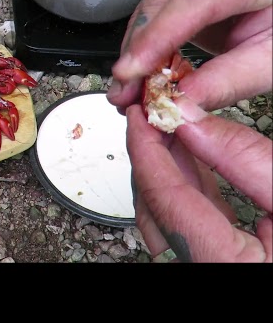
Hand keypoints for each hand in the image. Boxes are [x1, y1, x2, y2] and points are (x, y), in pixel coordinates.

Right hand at [107, 0, 271, 112]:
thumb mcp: (272, 58)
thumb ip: (228, 81)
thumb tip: (180, 104)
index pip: (195, 2)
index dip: (157, 38)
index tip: (131, 71)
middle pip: (164, 0)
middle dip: (137, 49)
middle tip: (124, 90)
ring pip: (153, 4)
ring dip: (136, 48)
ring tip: (129, 86)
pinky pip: (158, 8)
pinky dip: (147, 41)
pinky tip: (141, 68)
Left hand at [126, 101, 271, 261]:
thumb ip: (244, 159)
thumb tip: (193, 122)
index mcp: (221, 264)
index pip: (164, 196)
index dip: (145, 149)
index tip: (139, 115)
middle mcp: (199, 269)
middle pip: (154, 206)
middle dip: (150, 155)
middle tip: (153, 116)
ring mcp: (201, 267)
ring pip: (165, 215)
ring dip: (165, 169)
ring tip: (171, 129)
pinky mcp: (211, 261)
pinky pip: (186, 224)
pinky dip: (185, 189)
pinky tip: (190, 159)